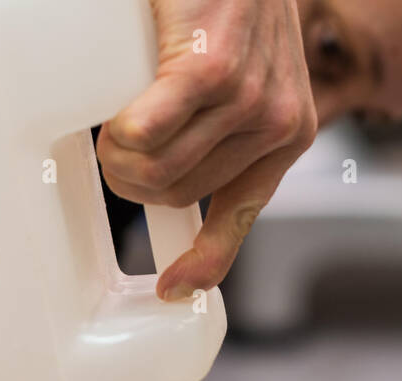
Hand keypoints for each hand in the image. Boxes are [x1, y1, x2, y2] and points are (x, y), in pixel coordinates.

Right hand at [98, 0, 316, 299]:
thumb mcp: (244, 69)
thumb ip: (220, 125)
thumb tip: (165, 171)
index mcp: (289, 130)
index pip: (241, 214)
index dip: (205, 262)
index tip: (172, 290)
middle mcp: (277, 122)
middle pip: (179, 194)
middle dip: (133, 181)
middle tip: (114, 144)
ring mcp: (249, 98)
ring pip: (158, 172)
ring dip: (118, 154)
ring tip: (113, 117)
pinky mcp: (213, 71)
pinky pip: (147, 135)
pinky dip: (122, 132)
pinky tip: (117, 116)